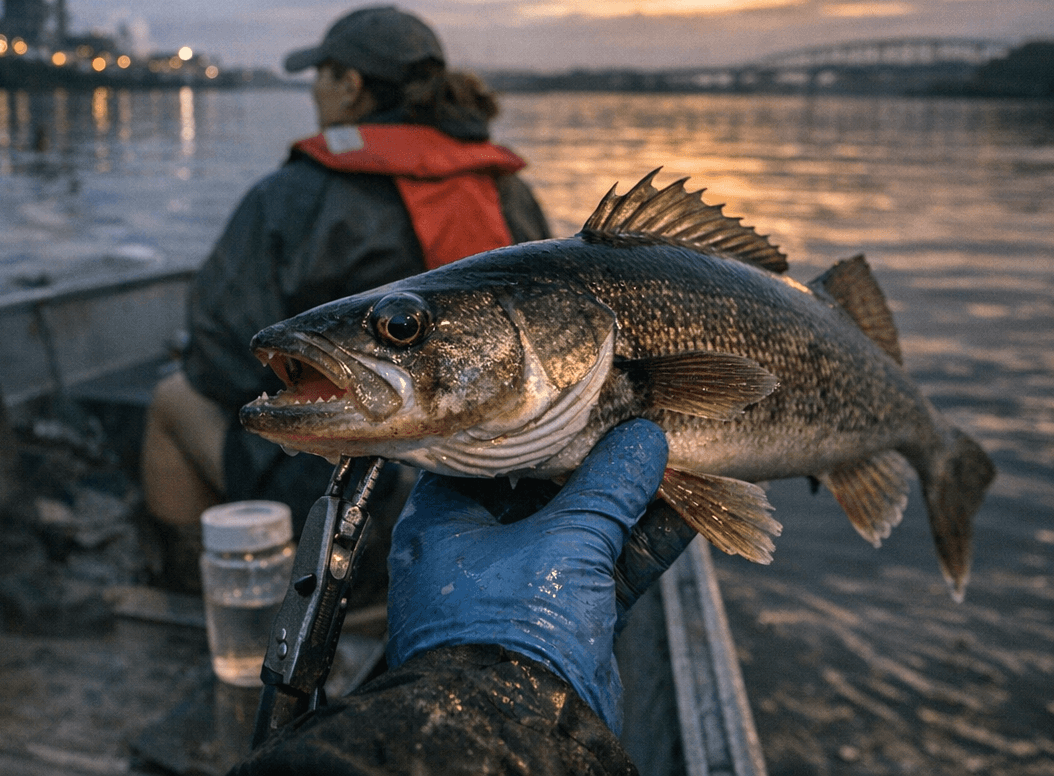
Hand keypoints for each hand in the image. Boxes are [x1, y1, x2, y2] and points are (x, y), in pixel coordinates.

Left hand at [386, 419, 693, 733]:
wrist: (523, 733)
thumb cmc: (510, 631)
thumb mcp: (564, 543)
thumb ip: (607, 486)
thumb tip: (643, 438)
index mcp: (444, 523)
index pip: (486, 454)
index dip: (535, 425)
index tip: (579, 398)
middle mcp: (476, 551)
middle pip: (539, 488)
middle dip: (593, 461)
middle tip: (637, 423)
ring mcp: (522, 587)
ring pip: (581, 530)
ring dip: (630, 502)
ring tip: (676, 460)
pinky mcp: (564, 619)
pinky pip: (607, 569)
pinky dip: (644, 543)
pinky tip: (688, 510)